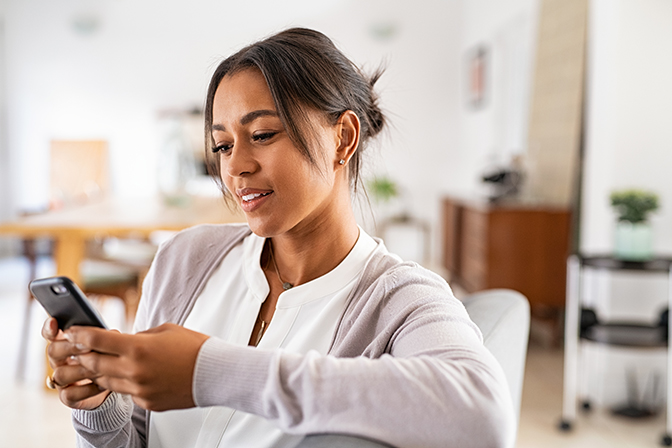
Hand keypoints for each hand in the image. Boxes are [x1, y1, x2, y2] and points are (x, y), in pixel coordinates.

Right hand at [42, 317, 110, 409]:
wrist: (117, 383)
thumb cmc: (110, 357)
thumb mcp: (109, 344)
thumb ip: (103, 337)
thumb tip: (111, 334)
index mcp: (66, 343)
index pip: (51, 333)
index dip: (50, 328)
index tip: (54, 322)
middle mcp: (59, 360)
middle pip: (52, 351)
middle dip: (71, 347)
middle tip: (88, 346)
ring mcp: (62, 379)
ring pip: (60, 374)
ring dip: (82, 370)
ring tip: (101, 368)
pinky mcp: (68, 397)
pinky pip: (69, 394)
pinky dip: (87, 389)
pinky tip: (102, 384)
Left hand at [65, 323, 209, 410]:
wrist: (214, 373)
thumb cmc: (194, 348)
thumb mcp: (164, 331)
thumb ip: (139, 336)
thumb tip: (123, 341)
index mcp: (138, 348)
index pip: (97, 341)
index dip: (80, 335)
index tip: (73, 332)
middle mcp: (134, 371)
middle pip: (95, 364)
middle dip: (85, 355)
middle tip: (80, 348)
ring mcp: (139, 390)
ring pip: (107, 381)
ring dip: (102, 370)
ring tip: (105, 361)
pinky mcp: (147, 402)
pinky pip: (128, 392)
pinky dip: (126, 383)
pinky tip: (135, 374)